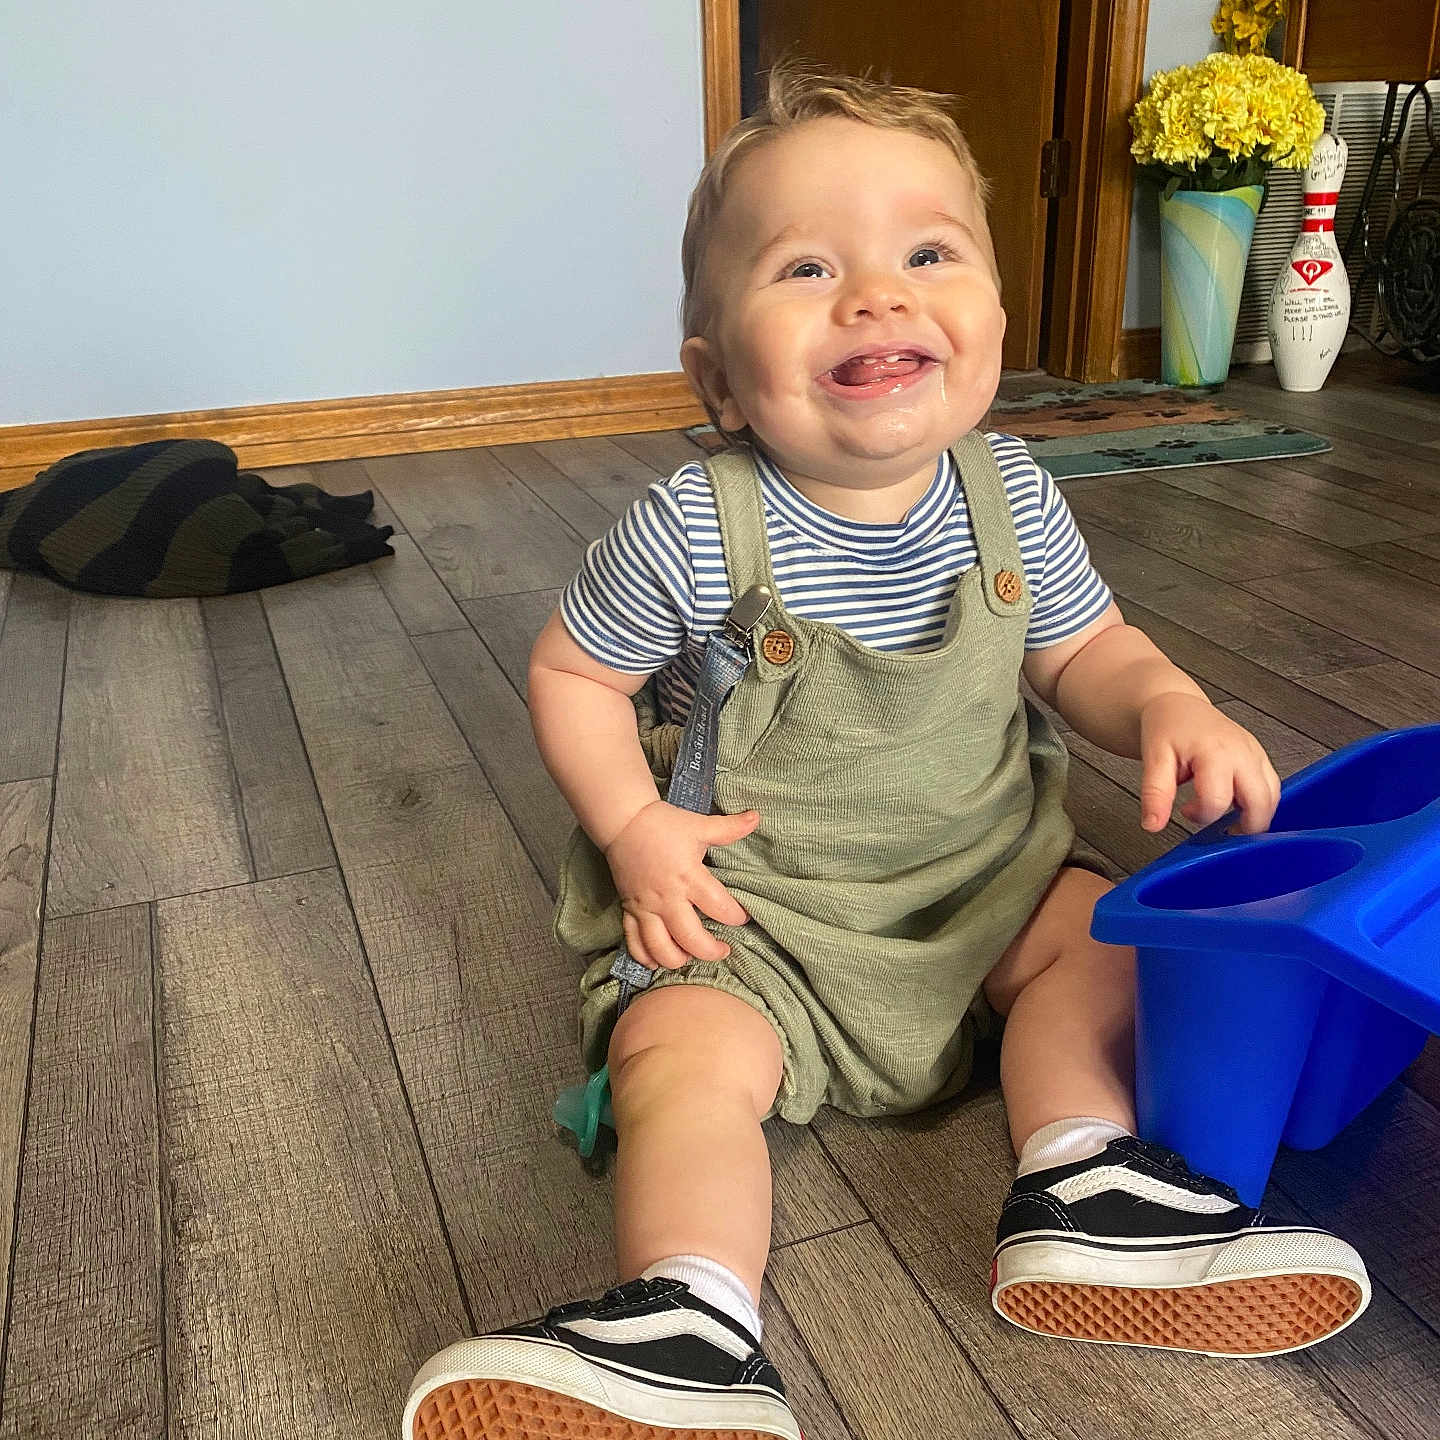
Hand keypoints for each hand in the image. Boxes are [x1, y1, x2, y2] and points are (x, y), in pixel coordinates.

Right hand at [603, 800, 759, 969]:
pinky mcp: (629, 910)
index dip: (736, 917)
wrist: (623, 822)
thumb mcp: (699, 825)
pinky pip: (634, 943)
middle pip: (691, 939)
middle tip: (723, 949)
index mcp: (688, 876)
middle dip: (711, 951)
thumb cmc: (664, 824)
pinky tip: (658, 960)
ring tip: (691, 955)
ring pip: (660, 949)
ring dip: (679, 960)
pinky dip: (646, 957)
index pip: (719, 907)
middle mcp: (667, 898)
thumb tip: (756, 817)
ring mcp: (645, 907)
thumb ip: (729, 828)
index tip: (743, 917)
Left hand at [1138, 692, 1280, 834]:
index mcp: (1214, 752)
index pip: (1218, 801)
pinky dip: (1260, 803)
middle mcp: (1242, 752)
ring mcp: (1255, 753)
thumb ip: (1156, 794)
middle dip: (1242, 826)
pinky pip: (1272, 787)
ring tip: (1224, 815)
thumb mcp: (1154, 760)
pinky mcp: (1261, 757)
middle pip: (1260, 804)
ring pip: (1273, 797)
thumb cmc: (1168, 728)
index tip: (1186, 810)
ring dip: (1254, 815)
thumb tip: (1153, 824)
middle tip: (1217, 827)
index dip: (1201, 815)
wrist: (1178, 706)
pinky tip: (1236, 803)